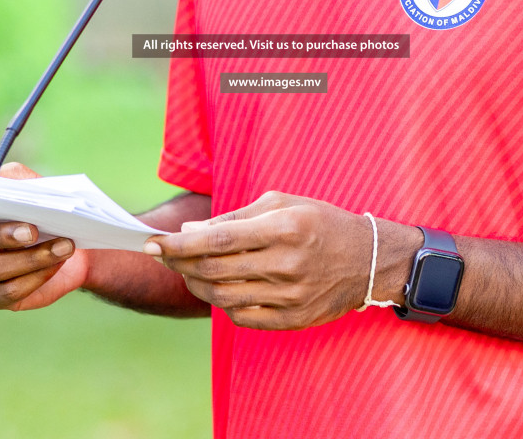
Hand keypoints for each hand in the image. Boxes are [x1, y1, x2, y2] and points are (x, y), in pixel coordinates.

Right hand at [0, 162, 89, 311]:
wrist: (75, 245)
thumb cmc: (43, 209)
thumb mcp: (27, 184)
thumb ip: (4, 178)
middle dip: (2, 235)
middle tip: (33, 230)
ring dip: (31, 257)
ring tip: (63, 245)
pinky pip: (8, 292)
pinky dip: (36, 276)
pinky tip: (56, 262)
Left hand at [144, 191, 419, 330]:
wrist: (369, 260)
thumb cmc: (320, 223)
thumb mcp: (283, 203)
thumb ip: (235, 217)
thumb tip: (190, 233)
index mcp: (285, 228)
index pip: (217, 239)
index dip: (179, 245)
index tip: (153, 243)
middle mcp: (287, 264)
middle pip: (214, 270)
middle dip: (179, 264)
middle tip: (163, 256)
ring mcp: (291, 296)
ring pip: (223, 296)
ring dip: (195, 284)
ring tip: (187, 271)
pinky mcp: (293, 320)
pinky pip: (242, 317)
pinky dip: (221, 303)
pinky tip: (217, 288)